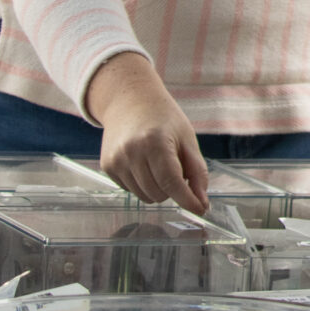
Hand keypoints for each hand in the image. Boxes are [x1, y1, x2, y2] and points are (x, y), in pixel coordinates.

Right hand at [86, 53, 209, 213]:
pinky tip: (143, 163)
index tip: (201, 209)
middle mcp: (132, 152)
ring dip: (157, 189)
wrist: (130, 101)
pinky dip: (142, 184)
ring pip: (144, 196)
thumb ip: (197, 172)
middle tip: (176, 167)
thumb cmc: (164, 119)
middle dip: (173, 189)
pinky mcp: (107, 166)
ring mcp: (116, 160)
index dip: (188, 200)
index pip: (172, 182)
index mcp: (155, 142)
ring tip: (159, 163)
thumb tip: (202, 203)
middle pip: (159, 194)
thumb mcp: (187, 139)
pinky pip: (131, 190)